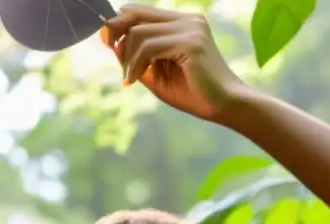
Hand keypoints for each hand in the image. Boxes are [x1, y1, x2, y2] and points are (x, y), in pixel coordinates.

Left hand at [101, 4, 250, 122]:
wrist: (223, 105)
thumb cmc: (192, 92)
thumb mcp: (155, 73)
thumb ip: (136, 57)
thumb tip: (111, 41)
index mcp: (181, 23)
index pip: (141, 11)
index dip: (118, 23)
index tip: (106, 41)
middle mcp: (187, 19)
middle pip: (136, 15)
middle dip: (116, 36)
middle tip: (115, 62)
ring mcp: (190, 28)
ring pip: (139, 33)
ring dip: (128, 60)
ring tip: (131, 79)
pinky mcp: (191, 42)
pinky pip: (149, 47)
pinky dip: (136, 65)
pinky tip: (134, 80)